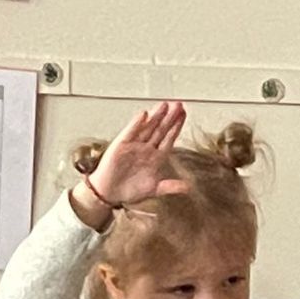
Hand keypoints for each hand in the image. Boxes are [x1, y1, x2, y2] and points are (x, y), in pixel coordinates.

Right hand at [72, 102, 190, 227]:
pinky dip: (137, 124)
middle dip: (170, 117)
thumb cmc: (131, 190)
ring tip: (165, 105)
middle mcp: (146, 148)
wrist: (110, 194)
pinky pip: (130, 133)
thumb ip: (171, 187)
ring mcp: (134, 145)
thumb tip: (188, 187)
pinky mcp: (121, 146)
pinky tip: (144, 114)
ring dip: (156, 116)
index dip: (176, 126)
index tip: (183, 114)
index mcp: (156, 157)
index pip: (169, 138)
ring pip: (147, 128)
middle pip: (160, 130)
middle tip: (179, 104)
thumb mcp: (154, 189)